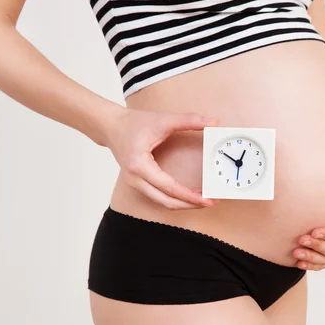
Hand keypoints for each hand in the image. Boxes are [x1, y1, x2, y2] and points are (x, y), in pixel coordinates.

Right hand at [105, 108, 219, 209]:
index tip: (207, 199)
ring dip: (183, 203)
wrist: (111, 126)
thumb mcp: (164, 119)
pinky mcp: (138, 183)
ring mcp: (134, 183)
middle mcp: (135, 179)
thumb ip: (190, 120)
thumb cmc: (134, 123)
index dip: (190, 196)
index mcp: (140, 165)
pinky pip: (158, 197)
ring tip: (203, 200)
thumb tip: (213, 122)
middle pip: (166, 201)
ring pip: (162, 202)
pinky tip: (189, 195)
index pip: (169, 187)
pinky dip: (174, 199)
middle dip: (190, 204)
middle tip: (211, 202)